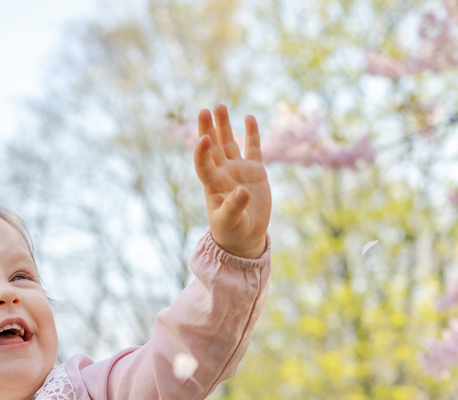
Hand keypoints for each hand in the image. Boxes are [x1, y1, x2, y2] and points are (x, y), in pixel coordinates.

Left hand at [193, 105, 271, 259]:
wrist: (245, 235)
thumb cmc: (231, 231)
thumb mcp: (230, 222)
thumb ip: (234, 207)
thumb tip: (242, 191)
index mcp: (213, 184)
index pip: (204, 163)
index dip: (202, 151)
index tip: (204, 138)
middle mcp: (223, 173)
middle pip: (213, 147)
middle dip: (208, 129)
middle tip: (204, 110)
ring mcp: (239, 170)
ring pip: (229, 143)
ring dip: (224, 126)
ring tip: (220, 106)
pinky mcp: (255, 171)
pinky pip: (253, 148)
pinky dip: (252, 134)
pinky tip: (249, 117)